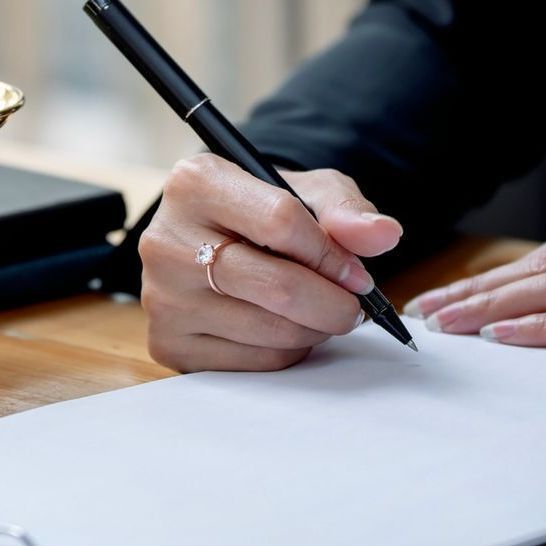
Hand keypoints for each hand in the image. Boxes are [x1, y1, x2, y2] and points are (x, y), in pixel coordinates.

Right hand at [139, 155, 403, 371]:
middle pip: (278, 286)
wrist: (213, 239)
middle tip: (353, 306)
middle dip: (334, 303)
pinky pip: (253, 362)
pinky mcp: (168, 343)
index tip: (356, 272)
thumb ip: (347, 210)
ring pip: (270, 331)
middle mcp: (166, 239)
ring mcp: (162, 297)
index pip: (280, 221)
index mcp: (195, 183)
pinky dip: (287, 351)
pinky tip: (286, 327)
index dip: (332, 254)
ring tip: (319, 311)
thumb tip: (383, 235)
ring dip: (315, 329)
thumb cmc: (262, 211)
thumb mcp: (307, 192)